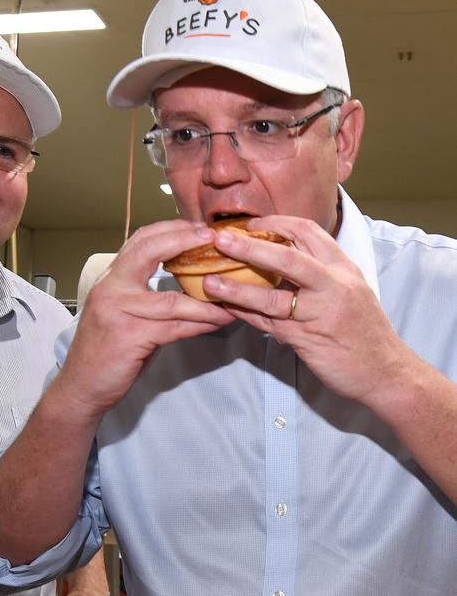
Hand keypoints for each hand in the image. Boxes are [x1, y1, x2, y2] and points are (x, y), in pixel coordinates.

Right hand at [57, 219, 236, 420]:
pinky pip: (174, 328)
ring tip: (232, 296)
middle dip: (186, 241)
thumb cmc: (105, 352)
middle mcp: (110, 289)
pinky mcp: (129, 338)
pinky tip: (217, 321)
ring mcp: (118, 312)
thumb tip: (184, 283)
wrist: (81, 386)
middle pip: (150, 251)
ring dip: (207, 300)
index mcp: (109, 279)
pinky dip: (200, 324)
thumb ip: (146, 295)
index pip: (140, 240)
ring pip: (172, 300)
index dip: (171, 229)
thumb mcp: (121, 313)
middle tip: (215, 239)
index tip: (199, 228)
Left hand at [202, 215, 411, 407]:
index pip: (307, 231)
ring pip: (272, 296)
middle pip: (287, 257)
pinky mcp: (308, 340)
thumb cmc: (364, 332)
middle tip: (219, 239)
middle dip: (249, 246)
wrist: (386, 372)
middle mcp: (333, 285)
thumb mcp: (350, 292)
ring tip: (208, 282)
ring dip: (237, 287)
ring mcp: (320, 313)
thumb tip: (281, 261)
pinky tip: (225, 310)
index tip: (249, 223)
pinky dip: (245, 316)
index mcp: (343, 267)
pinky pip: (269, 325)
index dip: (274, 224)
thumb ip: (320, 274)